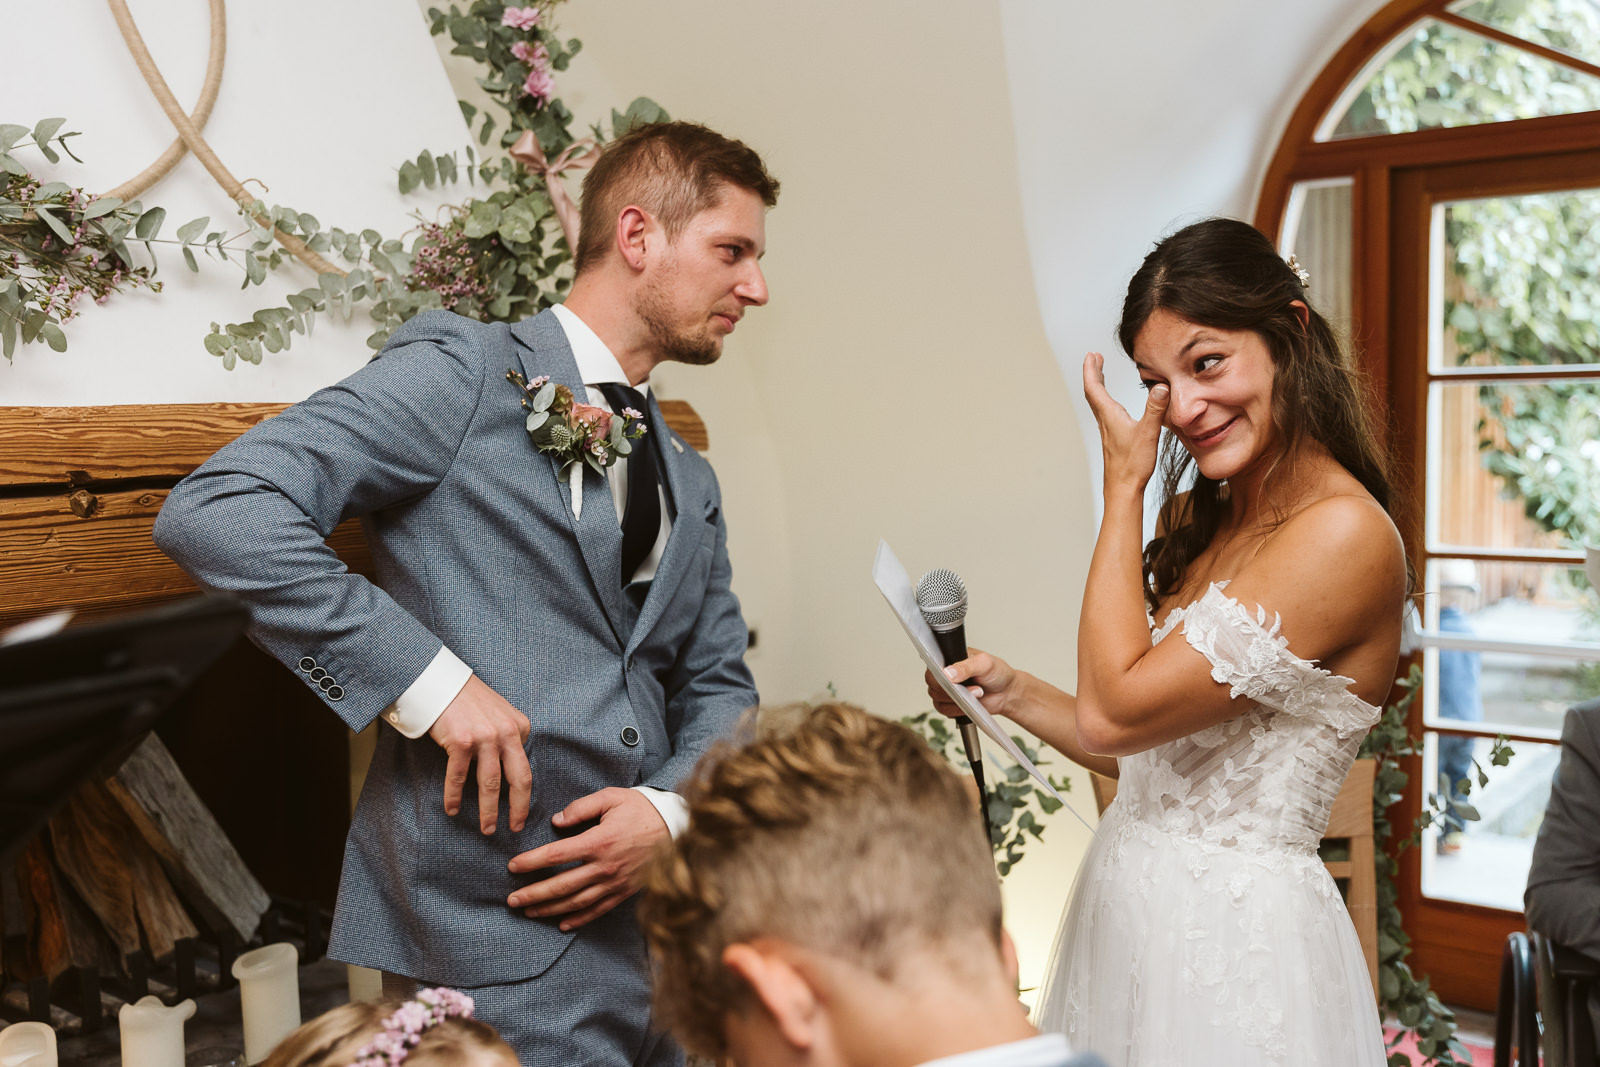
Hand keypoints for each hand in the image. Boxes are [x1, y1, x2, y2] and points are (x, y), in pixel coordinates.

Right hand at [428, 675, 531, 834]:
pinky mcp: (460, 741)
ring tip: (487, 829)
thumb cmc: (468, 700)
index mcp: (519, 727)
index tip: (520, 810)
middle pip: (519, 779)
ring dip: (489, 811)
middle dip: (518, 809)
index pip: (525, 767)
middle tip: (516, 829)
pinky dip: (454, 797)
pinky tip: (453, 810)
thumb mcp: (499, 714)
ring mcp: (484, 737)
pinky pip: (458, 777)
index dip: (524, 793)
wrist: (440, 682)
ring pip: (490, 784)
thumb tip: (511, 771)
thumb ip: (508, 737)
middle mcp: (506, 732)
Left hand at [505, 787, 669, 931]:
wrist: (677, 827)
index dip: (531, 862)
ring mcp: (615, 882)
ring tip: (529, 912)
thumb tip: (556, 821)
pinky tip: (562, 924)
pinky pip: (598, 909)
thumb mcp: (611, 797)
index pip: (556, 856)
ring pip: (576, 902)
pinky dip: (580, 919)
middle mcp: (605, 867)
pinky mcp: (625, 891)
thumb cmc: (641, 809)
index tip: (512, 867)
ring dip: (550, 909)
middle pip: (562, 886)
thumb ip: (581, 807)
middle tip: (512, 900)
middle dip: (533, 894)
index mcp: (599, 841)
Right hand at [924, 647, 1019, 721]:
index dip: (939, 674)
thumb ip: (966, 666)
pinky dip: (957, 710)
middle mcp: (945, 674)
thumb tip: (948, 672)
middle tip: (970, 687)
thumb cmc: (997, 673)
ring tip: (975, 694)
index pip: (933, 665)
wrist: (1007, 692)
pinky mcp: (951, 704)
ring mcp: (947, 690)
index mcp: (950, 658)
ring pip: (937, 699)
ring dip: (956, 700)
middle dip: (950, 689)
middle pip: (933, 683)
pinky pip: (945, 710)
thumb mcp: (984, 663)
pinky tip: (970, 705)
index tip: (951, 679)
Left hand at [1082, 351, 1167, 494]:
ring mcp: (1108, 431)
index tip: (1091, 355)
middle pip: (1094, 392)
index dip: (1091, 370)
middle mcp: (1105, 422)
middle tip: (1095, 358)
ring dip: (1099, 386)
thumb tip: (1161, 386)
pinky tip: (1115, 406)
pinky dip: (1106, 401)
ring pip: (1099, 404)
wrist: (1123, 489)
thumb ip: (1155, 409)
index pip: (1094, 388)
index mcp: (1109, 416)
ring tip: (1101, 374)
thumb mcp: (1148, 433)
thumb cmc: (1132, 465)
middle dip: (1094, 373)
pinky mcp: (1113, 440)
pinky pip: (1106, 414)